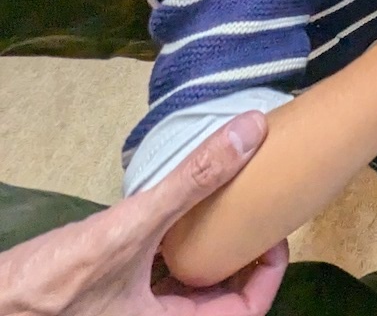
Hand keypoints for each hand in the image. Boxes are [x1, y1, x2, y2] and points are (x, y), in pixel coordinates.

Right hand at [0, 113, 285, 315]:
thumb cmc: (48, 287)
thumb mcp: (129, 228)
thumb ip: (193, 182)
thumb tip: (250, 132)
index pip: (246, 310)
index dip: (269, 271)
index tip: (274, 227)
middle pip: (220, 297)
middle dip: (241, 255)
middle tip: (255, 208)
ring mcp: (132, 314)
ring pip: (188, 286)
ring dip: (207, 249)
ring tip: (225, 205)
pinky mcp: (109, 301)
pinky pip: (156, 279)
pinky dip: (173, 251)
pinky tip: (175, 216)